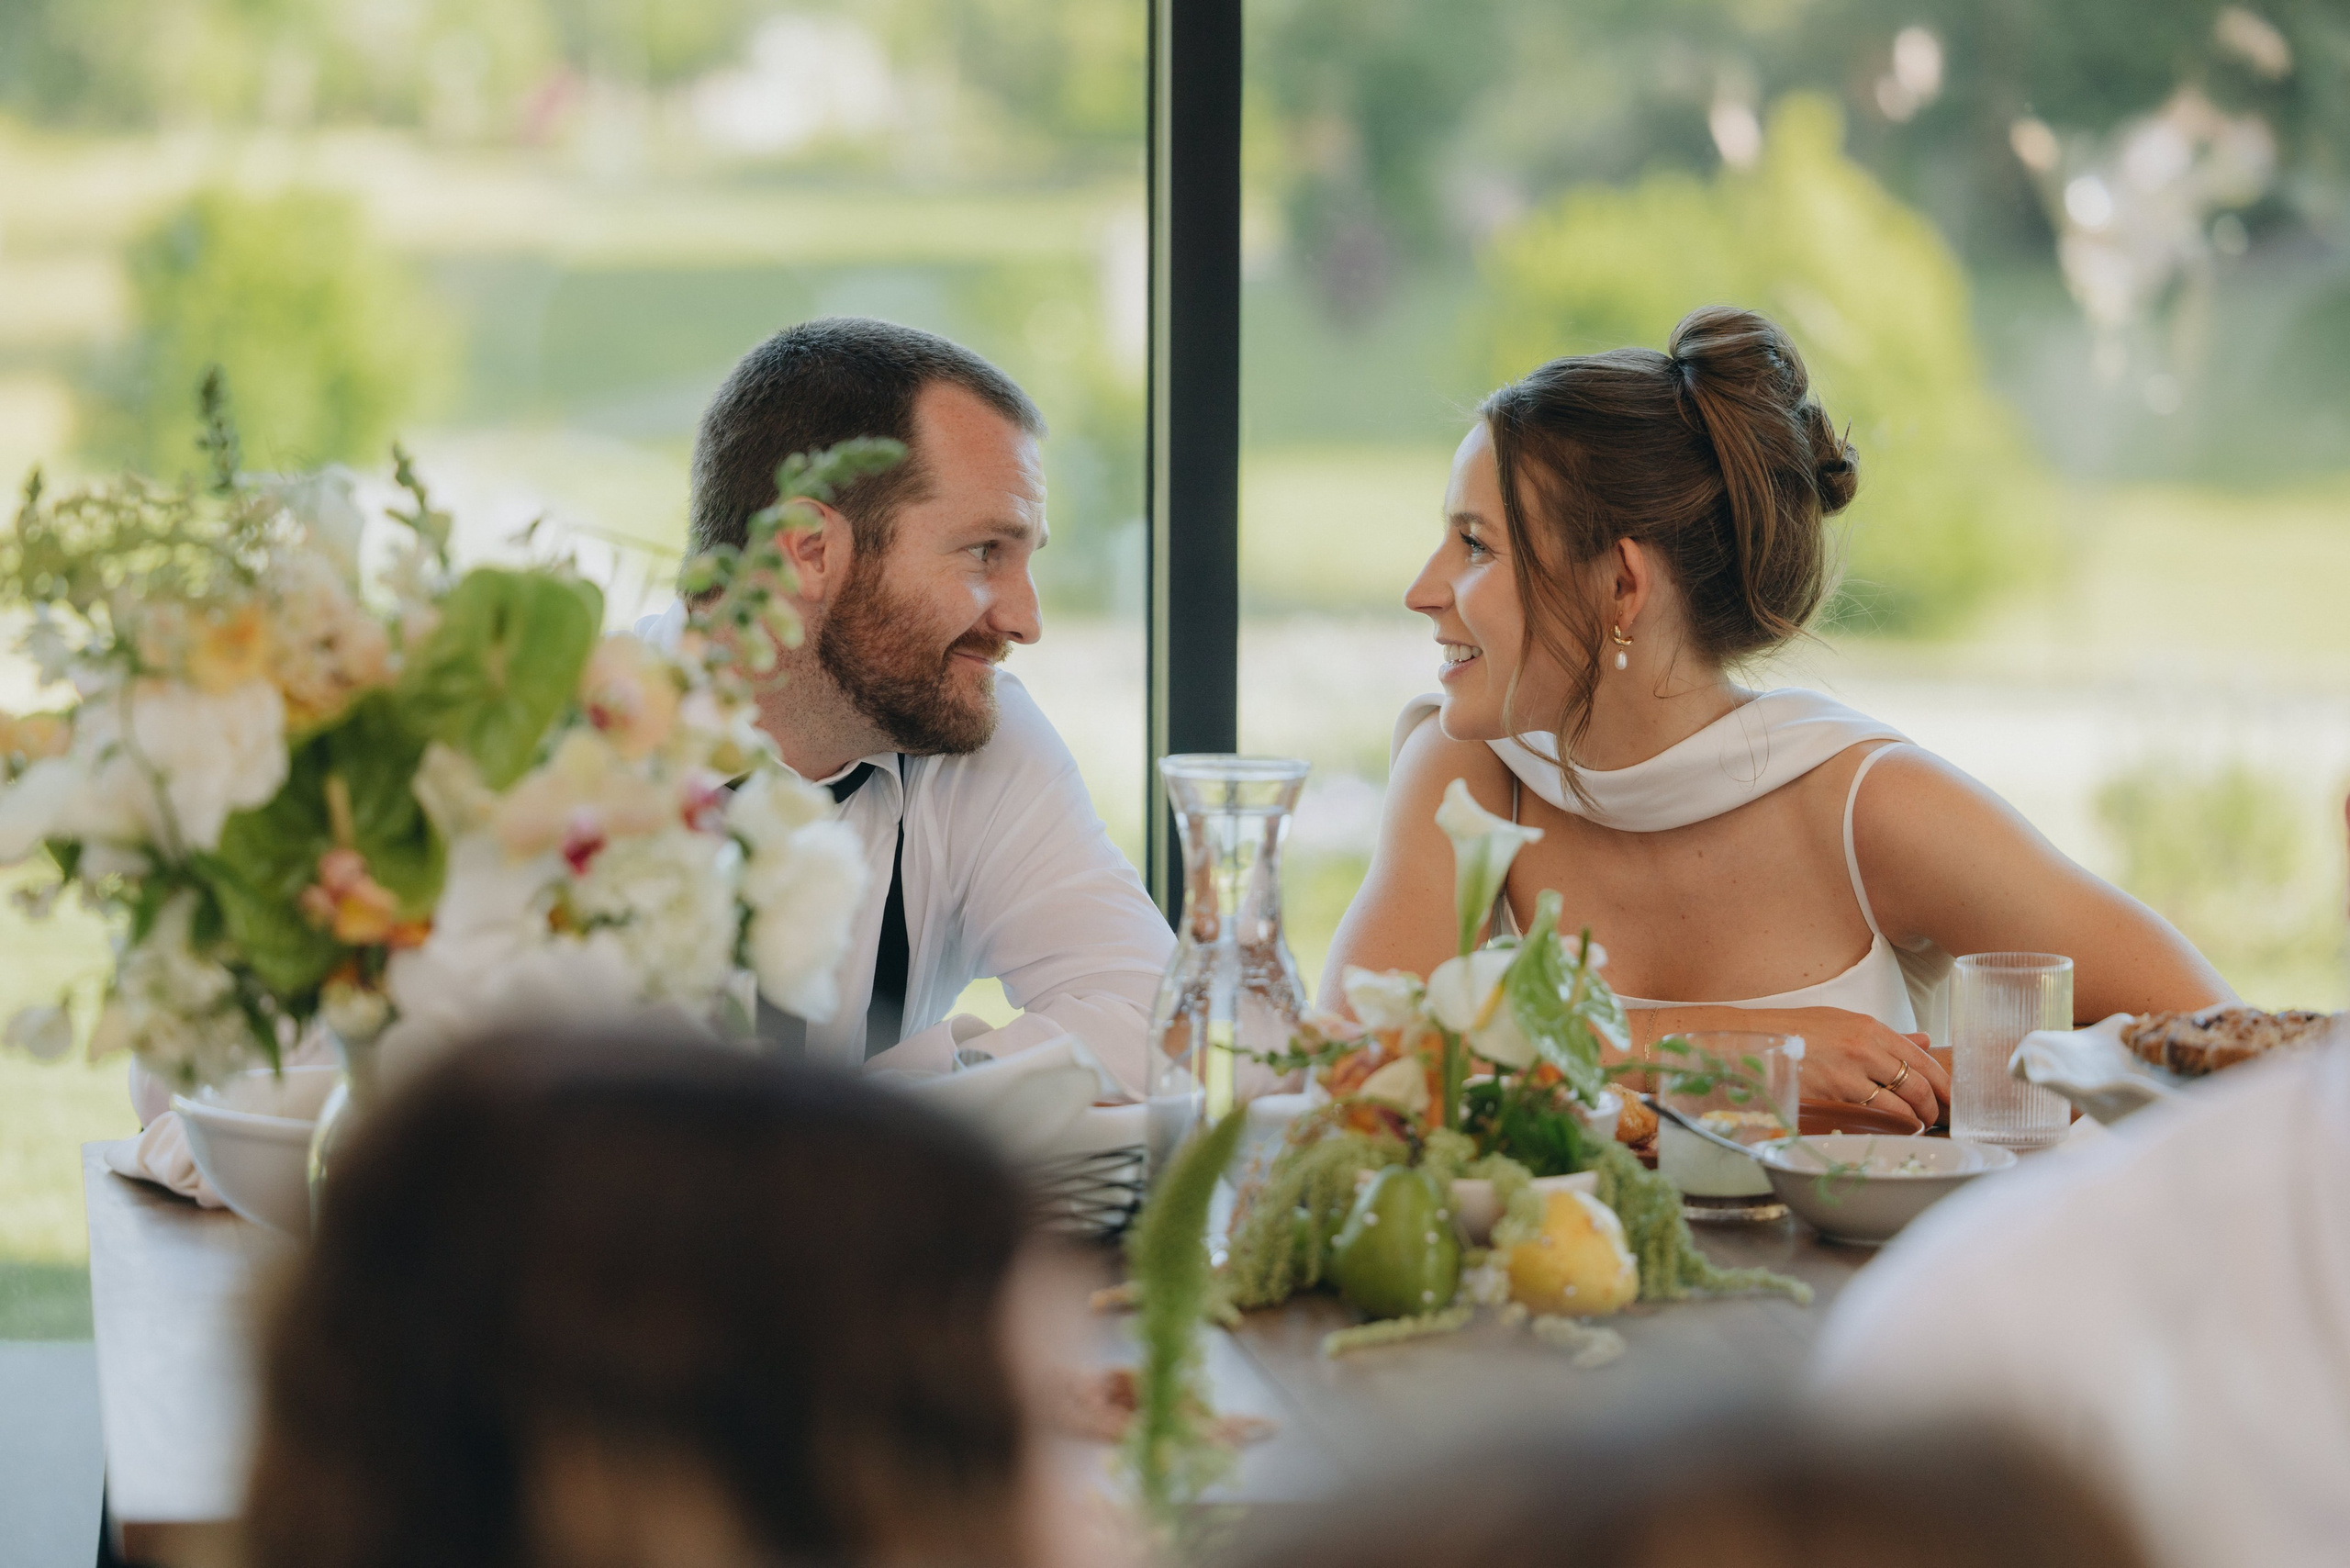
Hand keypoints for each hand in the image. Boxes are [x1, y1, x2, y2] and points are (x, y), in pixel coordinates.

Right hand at [1762, 1007, 1947, 1130]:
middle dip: (1934, 1107)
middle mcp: (1864, 1048)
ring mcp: (1848, 1074)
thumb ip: (1885, 1035)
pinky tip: (1892, 1132)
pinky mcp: (1832, 1097)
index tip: (1952, 1096)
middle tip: (1936, 1118)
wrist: (1754, 1042)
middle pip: (1917, 1085)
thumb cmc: (1796, 1031)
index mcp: (1870, 1027)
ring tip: (1916, 1128)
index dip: (1943, 1082)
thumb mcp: (1842, 1021)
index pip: (1922, 1058)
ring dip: (1914, 1122)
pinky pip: (1873, 1118)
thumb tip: (1923, 1040)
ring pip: (1899, 1106)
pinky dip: (1889, 1128)